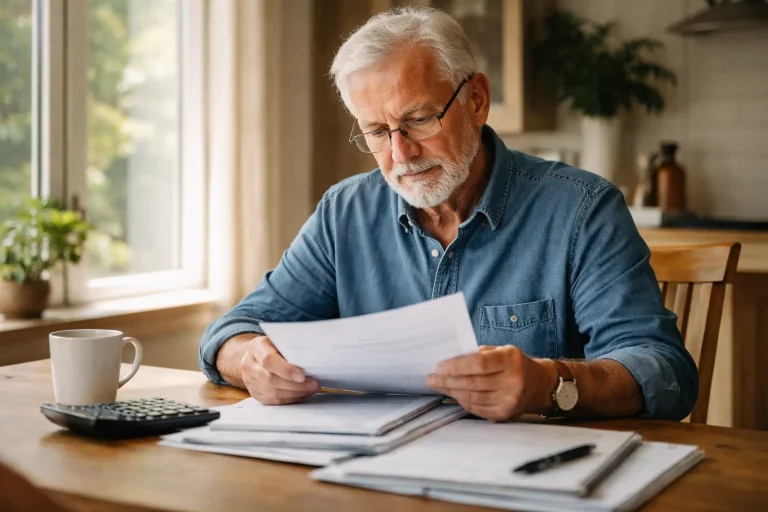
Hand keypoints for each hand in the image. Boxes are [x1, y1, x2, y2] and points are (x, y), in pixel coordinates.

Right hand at [240, 336, 319, 404]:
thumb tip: (310, 361)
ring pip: (273, 393)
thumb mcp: (279, 340)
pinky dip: (289, 399)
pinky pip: (273, 401)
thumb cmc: (273, 346)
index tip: (302, 375)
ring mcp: (250, 381)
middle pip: (271, 379)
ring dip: (295, 393)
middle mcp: (249, 365)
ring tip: (311, 389)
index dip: (286, 370)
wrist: (256, 355)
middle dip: (295, 385)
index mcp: (256, 348)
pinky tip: (301, 394)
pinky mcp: (254, 393)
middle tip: (313, 384)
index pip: (268, 360)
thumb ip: (289, 349)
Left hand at [426, 345, 555, 420]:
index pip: (479, 364)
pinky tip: (454, 394)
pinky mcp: (504, 414)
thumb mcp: (502, 350)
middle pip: (472, 383)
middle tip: (431, 378)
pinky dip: (462, 401)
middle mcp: (512, 382)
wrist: (539, 385)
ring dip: (451, 392)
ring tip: (438, 386)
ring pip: (472, 397)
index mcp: (511, 360)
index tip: (439, 366)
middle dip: (447, 381)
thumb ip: (479, 353)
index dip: (456, 366)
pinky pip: (476, 408)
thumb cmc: (515, 364)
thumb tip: (451, 359)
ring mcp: (509, 400)